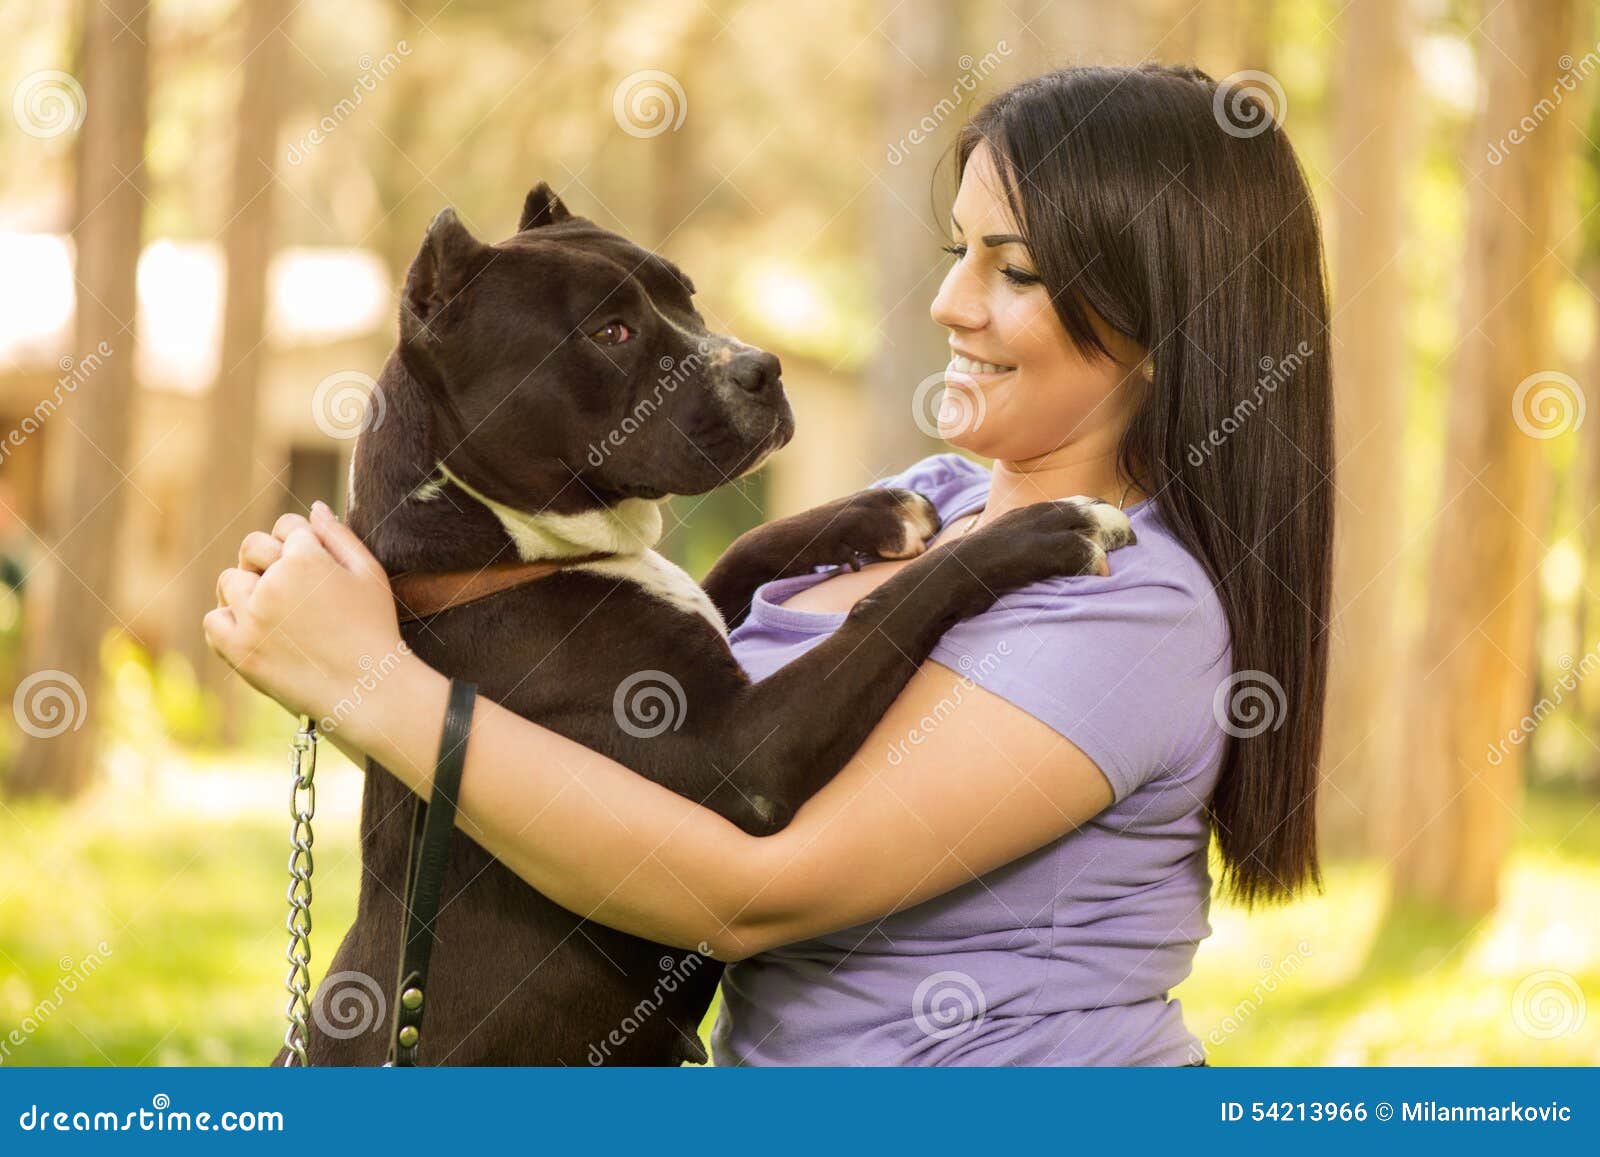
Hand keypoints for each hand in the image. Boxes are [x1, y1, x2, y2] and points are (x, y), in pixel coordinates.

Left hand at [204, 501, 406, 732]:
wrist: (368, 691)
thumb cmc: (375, 629)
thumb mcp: (370, 575)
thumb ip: (340, 537)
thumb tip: (314, 510)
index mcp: (308, 557)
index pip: (287, 526)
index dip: (298, 541)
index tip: (310, 564)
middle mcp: (274, 582)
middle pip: (251, 547)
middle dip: (266, 558)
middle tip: (289, 586)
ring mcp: (253, 616)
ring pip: (229, 581)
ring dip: (247, 590)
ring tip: (273, 611)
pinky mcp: (240, 650)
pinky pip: (213, 620)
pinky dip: (229, 622)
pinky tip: (255, 631)